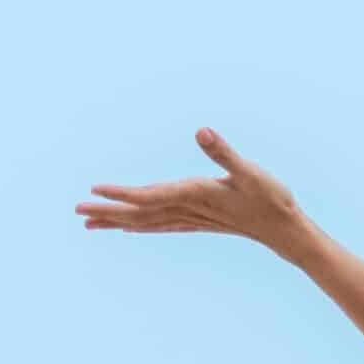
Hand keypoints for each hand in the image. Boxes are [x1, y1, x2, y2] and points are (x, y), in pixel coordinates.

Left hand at [76, 129, 311, 253]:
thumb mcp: (250, 172)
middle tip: (77, 211)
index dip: (121, 194)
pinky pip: (160, 225)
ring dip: (117, 221)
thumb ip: (224, 153)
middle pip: (140, 213)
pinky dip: (140, 225)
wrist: (286, 231)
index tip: (94, 191)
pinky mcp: (198, 222)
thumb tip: (202, 132)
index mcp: (196, 195)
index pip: (150, 196)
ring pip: (146, 222)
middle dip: (108, 211)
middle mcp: (189, 209)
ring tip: (90, 223)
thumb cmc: (272, 199)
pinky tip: (128, 228)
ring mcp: (192, 219)